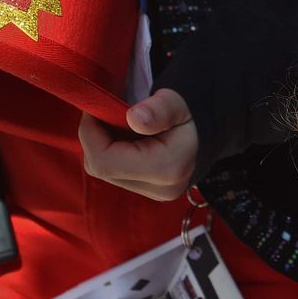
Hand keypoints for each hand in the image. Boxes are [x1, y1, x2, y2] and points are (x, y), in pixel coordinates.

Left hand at [79, 89, 198, 200]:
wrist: (207, 134)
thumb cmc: (192, 115)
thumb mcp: (178, 103)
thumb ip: (159, 109)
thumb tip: (135, 118)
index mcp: (167, 168)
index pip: (105, 161)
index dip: (90, 134)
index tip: (94, 108)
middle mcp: (159, 190)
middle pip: (101, 168)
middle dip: (94, 138)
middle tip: (104, 112)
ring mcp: (154, 195)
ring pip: (104, 172)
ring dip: (102, 145)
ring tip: (117, 124)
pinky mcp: (149, 193)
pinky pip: (115, 173)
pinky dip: (112, 152)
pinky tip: (124, 137)